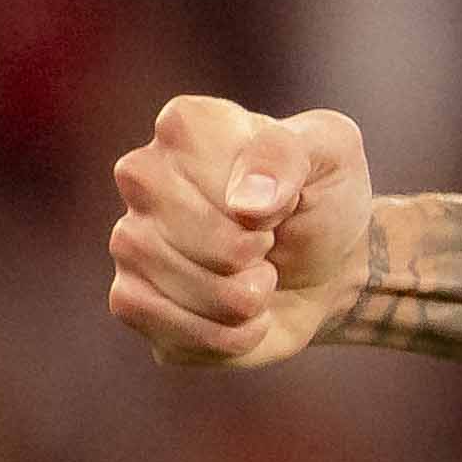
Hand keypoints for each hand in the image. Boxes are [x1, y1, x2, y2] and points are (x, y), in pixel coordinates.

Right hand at [109, 97, 373, 367]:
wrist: (329, 266)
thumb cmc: (324, 198)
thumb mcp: (333, 151)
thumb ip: (289, 153)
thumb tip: (246, 203)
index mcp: (186, 126)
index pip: (214, 172)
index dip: (269, 200)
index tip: (283, 198)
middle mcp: (142, 177)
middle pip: (200, 237)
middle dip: (257, 253)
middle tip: (270, 241)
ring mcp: (128, 240)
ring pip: (190, 288)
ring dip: (249, 298)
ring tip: (260, 276)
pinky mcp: (131, 300)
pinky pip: (176, 332)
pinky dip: (232, 335)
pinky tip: (243, 314)